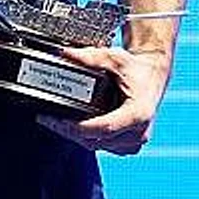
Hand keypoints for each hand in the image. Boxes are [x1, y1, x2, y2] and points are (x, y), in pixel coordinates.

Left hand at [35, 46, 170, 155]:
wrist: (152, 76)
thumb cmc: (135, 68)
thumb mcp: (114, 58)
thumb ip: (91, 56)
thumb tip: (65, 53)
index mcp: (138, 114)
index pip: (103, 128)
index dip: (77, 127)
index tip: (57, 120)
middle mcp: (139, 132)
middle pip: (96, 140)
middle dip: (69, 131)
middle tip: (47, 119)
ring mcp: (135, 141)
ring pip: (97, 145)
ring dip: (75, 136)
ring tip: (55, 121)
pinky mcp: (129, 145)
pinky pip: (103, 146)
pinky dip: (86, 137)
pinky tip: (71, 126)